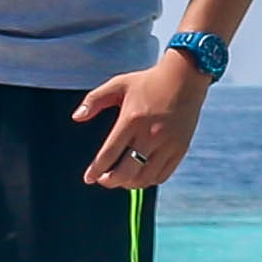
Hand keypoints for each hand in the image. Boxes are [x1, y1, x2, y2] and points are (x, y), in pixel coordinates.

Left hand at [72, 59, 204, 189]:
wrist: (185, 78)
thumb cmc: (148, 82)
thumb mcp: (118, 84)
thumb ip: (94, 100)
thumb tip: (76, 117)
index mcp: (131, 120)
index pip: (109, 154)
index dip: (96, 170)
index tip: (88, 178)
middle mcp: (150, 135)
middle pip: (126, 172)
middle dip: (110, 181)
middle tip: (103, 179)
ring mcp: (167, 144)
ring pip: (144, 178)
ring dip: (128, 183)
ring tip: (120, 178)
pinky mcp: (180, 149)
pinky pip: (162, 175)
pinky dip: (148, 181)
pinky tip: (139, 176)